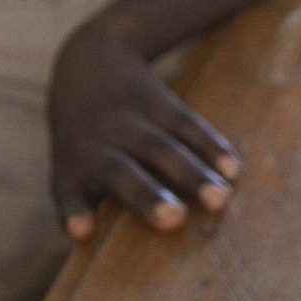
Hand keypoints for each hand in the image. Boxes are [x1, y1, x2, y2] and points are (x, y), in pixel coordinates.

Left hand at [46, 16, 241, 242]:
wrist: (89, 59)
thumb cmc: (81, 135)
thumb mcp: (67, 161)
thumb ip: (80, 201)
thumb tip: (88, 240)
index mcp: (72, 164)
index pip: (68, 191)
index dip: (74, 211)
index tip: (80, 231)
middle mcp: (98, 142)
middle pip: (122, 171)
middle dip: (147, 195)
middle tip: (173, 220)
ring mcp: (129, 120)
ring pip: (162, 148)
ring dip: (192, 174)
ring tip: (219, 199)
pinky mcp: (157, 102)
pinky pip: (186, 125)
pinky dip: (210, 146)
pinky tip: (232, 168)